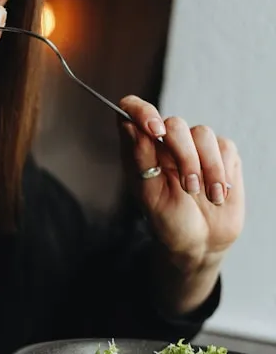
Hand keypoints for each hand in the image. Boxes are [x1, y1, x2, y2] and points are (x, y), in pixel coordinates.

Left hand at [118, 96, 244, 269]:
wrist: (200, 243)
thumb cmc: (168, 221)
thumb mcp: (150, 196)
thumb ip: (140, 159)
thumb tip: (129, 124)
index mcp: (141, 149)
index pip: (132, 110)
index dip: (141, 111)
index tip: (154, 130)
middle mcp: (166, 143)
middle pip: (174, 123)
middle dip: (184, 155)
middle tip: (188, 187)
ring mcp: (195, 147)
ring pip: (203, 133)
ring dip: (206, 167)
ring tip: (204, 195)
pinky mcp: (221, 154)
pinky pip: (224, 147)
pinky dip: (222, 172)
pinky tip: (218, 195)